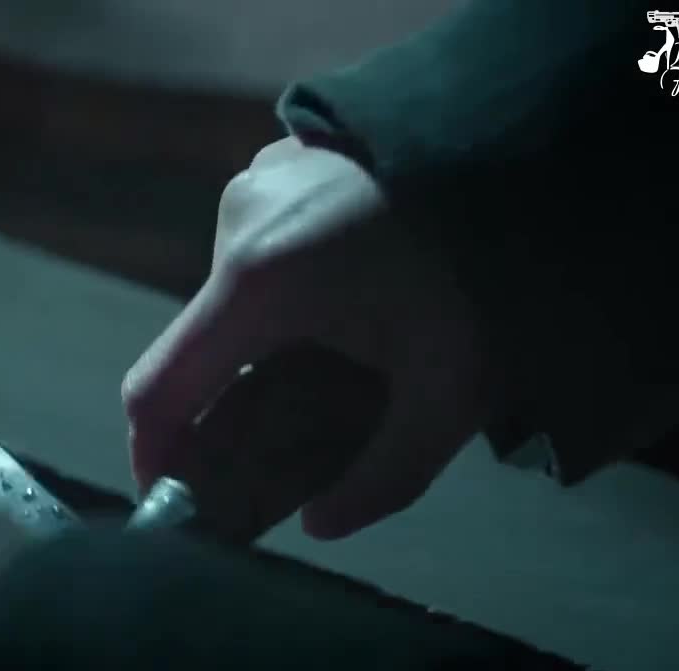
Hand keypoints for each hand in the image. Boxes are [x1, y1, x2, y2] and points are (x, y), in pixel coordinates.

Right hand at [123, 137, 499, 538]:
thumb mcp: (453, 391)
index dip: (151, 455)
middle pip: (198, 343)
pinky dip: (282, 287)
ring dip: (262, 337)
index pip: (157, 391)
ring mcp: (252, 182)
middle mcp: (234, 225)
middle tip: (287, 430)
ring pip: (230, 292)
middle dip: (228, 397)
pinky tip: (349, 289)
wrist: (527, 137)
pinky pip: (256, 245)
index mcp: (256, 284)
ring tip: (342, 350)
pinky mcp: (277, 161)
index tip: (170, 494)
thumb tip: (320, 526)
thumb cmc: (487, 268)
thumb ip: (385, 478)